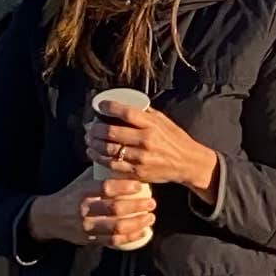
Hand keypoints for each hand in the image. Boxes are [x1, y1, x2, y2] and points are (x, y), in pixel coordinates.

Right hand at [50, 176, 143, 250]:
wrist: (50, 217)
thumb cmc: (71, 195)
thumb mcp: (82, 180)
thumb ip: (100, 172)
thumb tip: (123, 159)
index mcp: (82, 191)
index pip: (105, 188)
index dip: (124, 187)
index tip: (140, 186)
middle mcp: (84, 210)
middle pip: (115, 209)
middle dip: (137, 206)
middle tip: (151, 202)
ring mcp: (87, 227)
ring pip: (117, 228)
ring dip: (137, 223)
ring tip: (150, 217)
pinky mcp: (91, 240)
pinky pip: (114, 242)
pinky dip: (131, 237)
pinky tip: (143, 231)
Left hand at [81, 100, 228, 191]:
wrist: (188, 163)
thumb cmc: (175, 139)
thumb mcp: (163, 120)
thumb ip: (144, 113)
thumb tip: (124, 103)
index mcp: (152, 125)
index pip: (126, 112)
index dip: (109, 107)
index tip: (99, 105)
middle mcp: (146, 140)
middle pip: (111, 132)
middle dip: (94, 128)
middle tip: (88, 126)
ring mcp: (141, 158)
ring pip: (109, 150)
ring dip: (93, 143)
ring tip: (88, 139)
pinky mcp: (137, 172)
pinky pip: (112, 165)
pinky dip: (99, 158)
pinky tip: (93, 153)